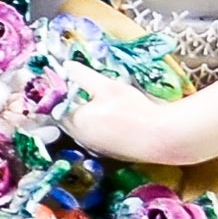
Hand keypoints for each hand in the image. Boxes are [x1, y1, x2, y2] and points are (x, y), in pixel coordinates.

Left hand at [57, 66, 202, 167]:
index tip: (66, 78)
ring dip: (86, 113)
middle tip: (82, 85)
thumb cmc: (133, 110)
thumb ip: (83, 76)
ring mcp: (95, 147)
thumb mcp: (107, 86)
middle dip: (72, 102)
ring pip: (82, 127)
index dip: (60, 91)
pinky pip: (96, 134)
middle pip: (68, 117)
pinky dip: (98, 123)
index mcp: (76, 121)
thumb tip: (67, 66)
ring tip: (98, 98)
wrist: (161, 138)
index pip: (56, 105)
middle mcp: (81, 138)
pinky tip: (112, 114)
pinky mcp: (109, 152)